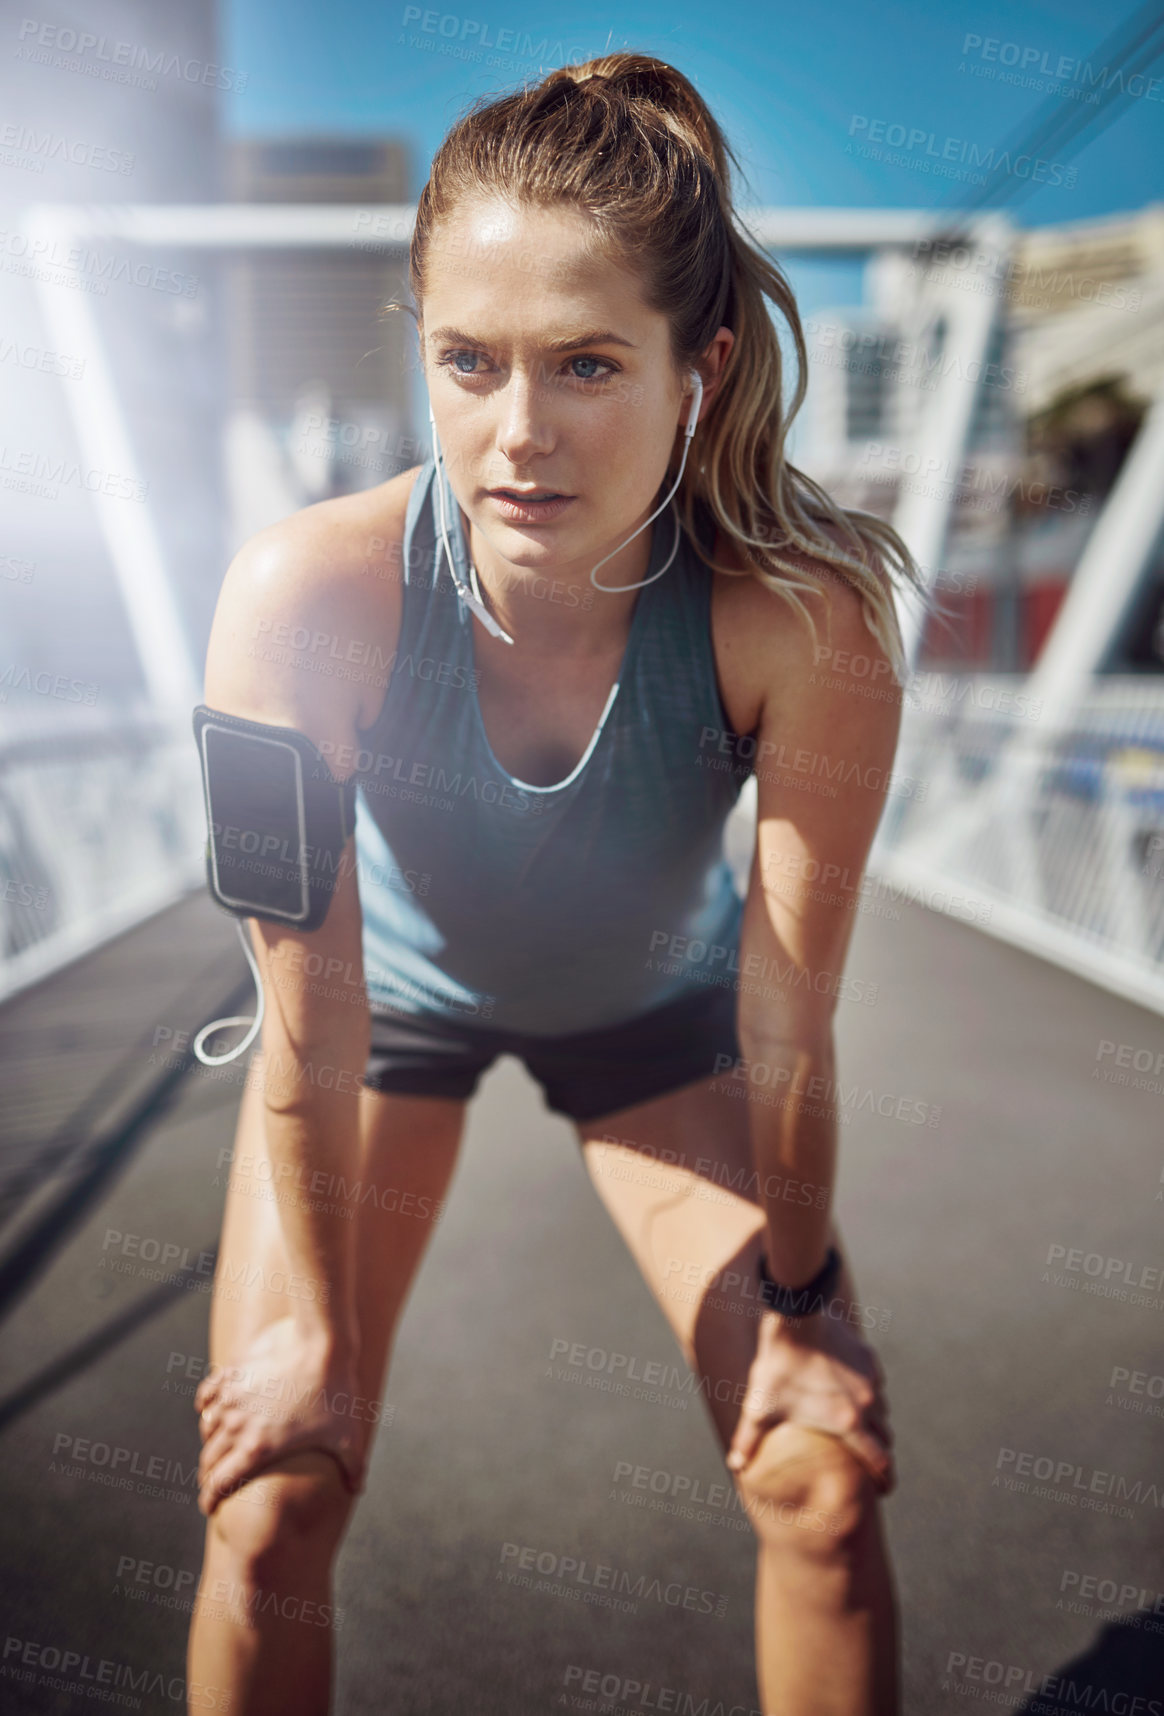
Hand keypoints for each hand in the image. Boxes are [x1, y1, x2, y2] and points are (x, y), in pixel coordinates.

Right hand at [194, 1317, 366, 1514]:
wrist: (321, 1343)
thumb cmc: (336, 1392)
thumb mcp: (347, 1435)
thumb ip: (353, 1467)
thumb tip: (358, 1489)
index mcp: (257, 1449)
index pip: (220, 1483)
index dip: (211, 1499)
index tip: (209, 1507)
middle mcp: (235, 1426)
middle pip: (209, 1459)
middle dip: (208, 1474)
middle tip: (213, 1480)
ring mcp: (230, 1397)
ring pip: (207, 1427)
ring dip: (210, 1440)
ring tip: (216, 1446)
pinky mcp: (232, 1371)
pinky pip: (207, 1394)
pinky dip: (206, 1405)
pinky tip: (209, 1408)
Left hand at [725, 1308, 894, 1493]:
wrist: (795, 1316)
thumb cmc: (778, 1365)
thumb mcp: (759, 1407)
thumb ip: (748, 1440)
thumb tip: (734, 1465)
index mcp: (848, 1422)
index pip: (878, 1460)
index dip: (884, 1479)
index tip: (884, 1490)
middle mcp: (867, 1403)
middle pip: (885, 1437)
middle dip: (879, 1452)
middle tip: (872, 1464)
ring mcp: (871, 1378)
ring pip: (882, 1409)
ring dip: (875, 1422)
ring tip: (860, 1428)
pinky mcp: (868, 1356)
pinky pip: (875, 1382)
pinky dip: (868, 1393)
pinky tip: (850, 1390)